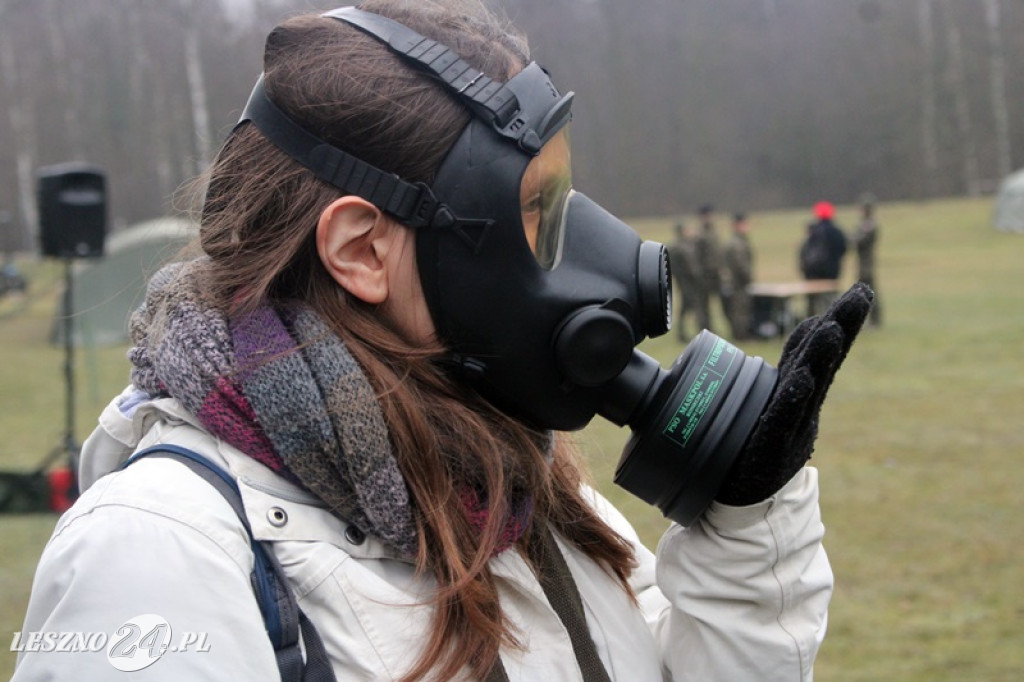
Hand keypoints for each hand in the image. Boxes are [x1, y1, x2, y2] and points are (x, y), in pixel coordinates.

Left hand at [716, 283, 873, 505]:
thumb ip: (780, 372)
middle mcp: (800, 405)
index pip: (814, 349)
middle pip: (822, 361)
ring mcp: (790, 427)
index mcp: (797, 390)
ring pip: (806, 386)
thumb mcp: (769, 403)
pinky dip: (792, 399)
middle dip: (841, 327)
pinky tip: (801, 380)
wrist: (747, 505)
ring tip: (830, 328)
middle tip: (860, 296)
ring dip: (819, 356)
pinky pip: (780, 421)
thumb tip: (794, 334)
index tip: (859, 292)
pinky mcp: (769, 450)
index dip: (835, 321)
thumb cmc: (754, 445)